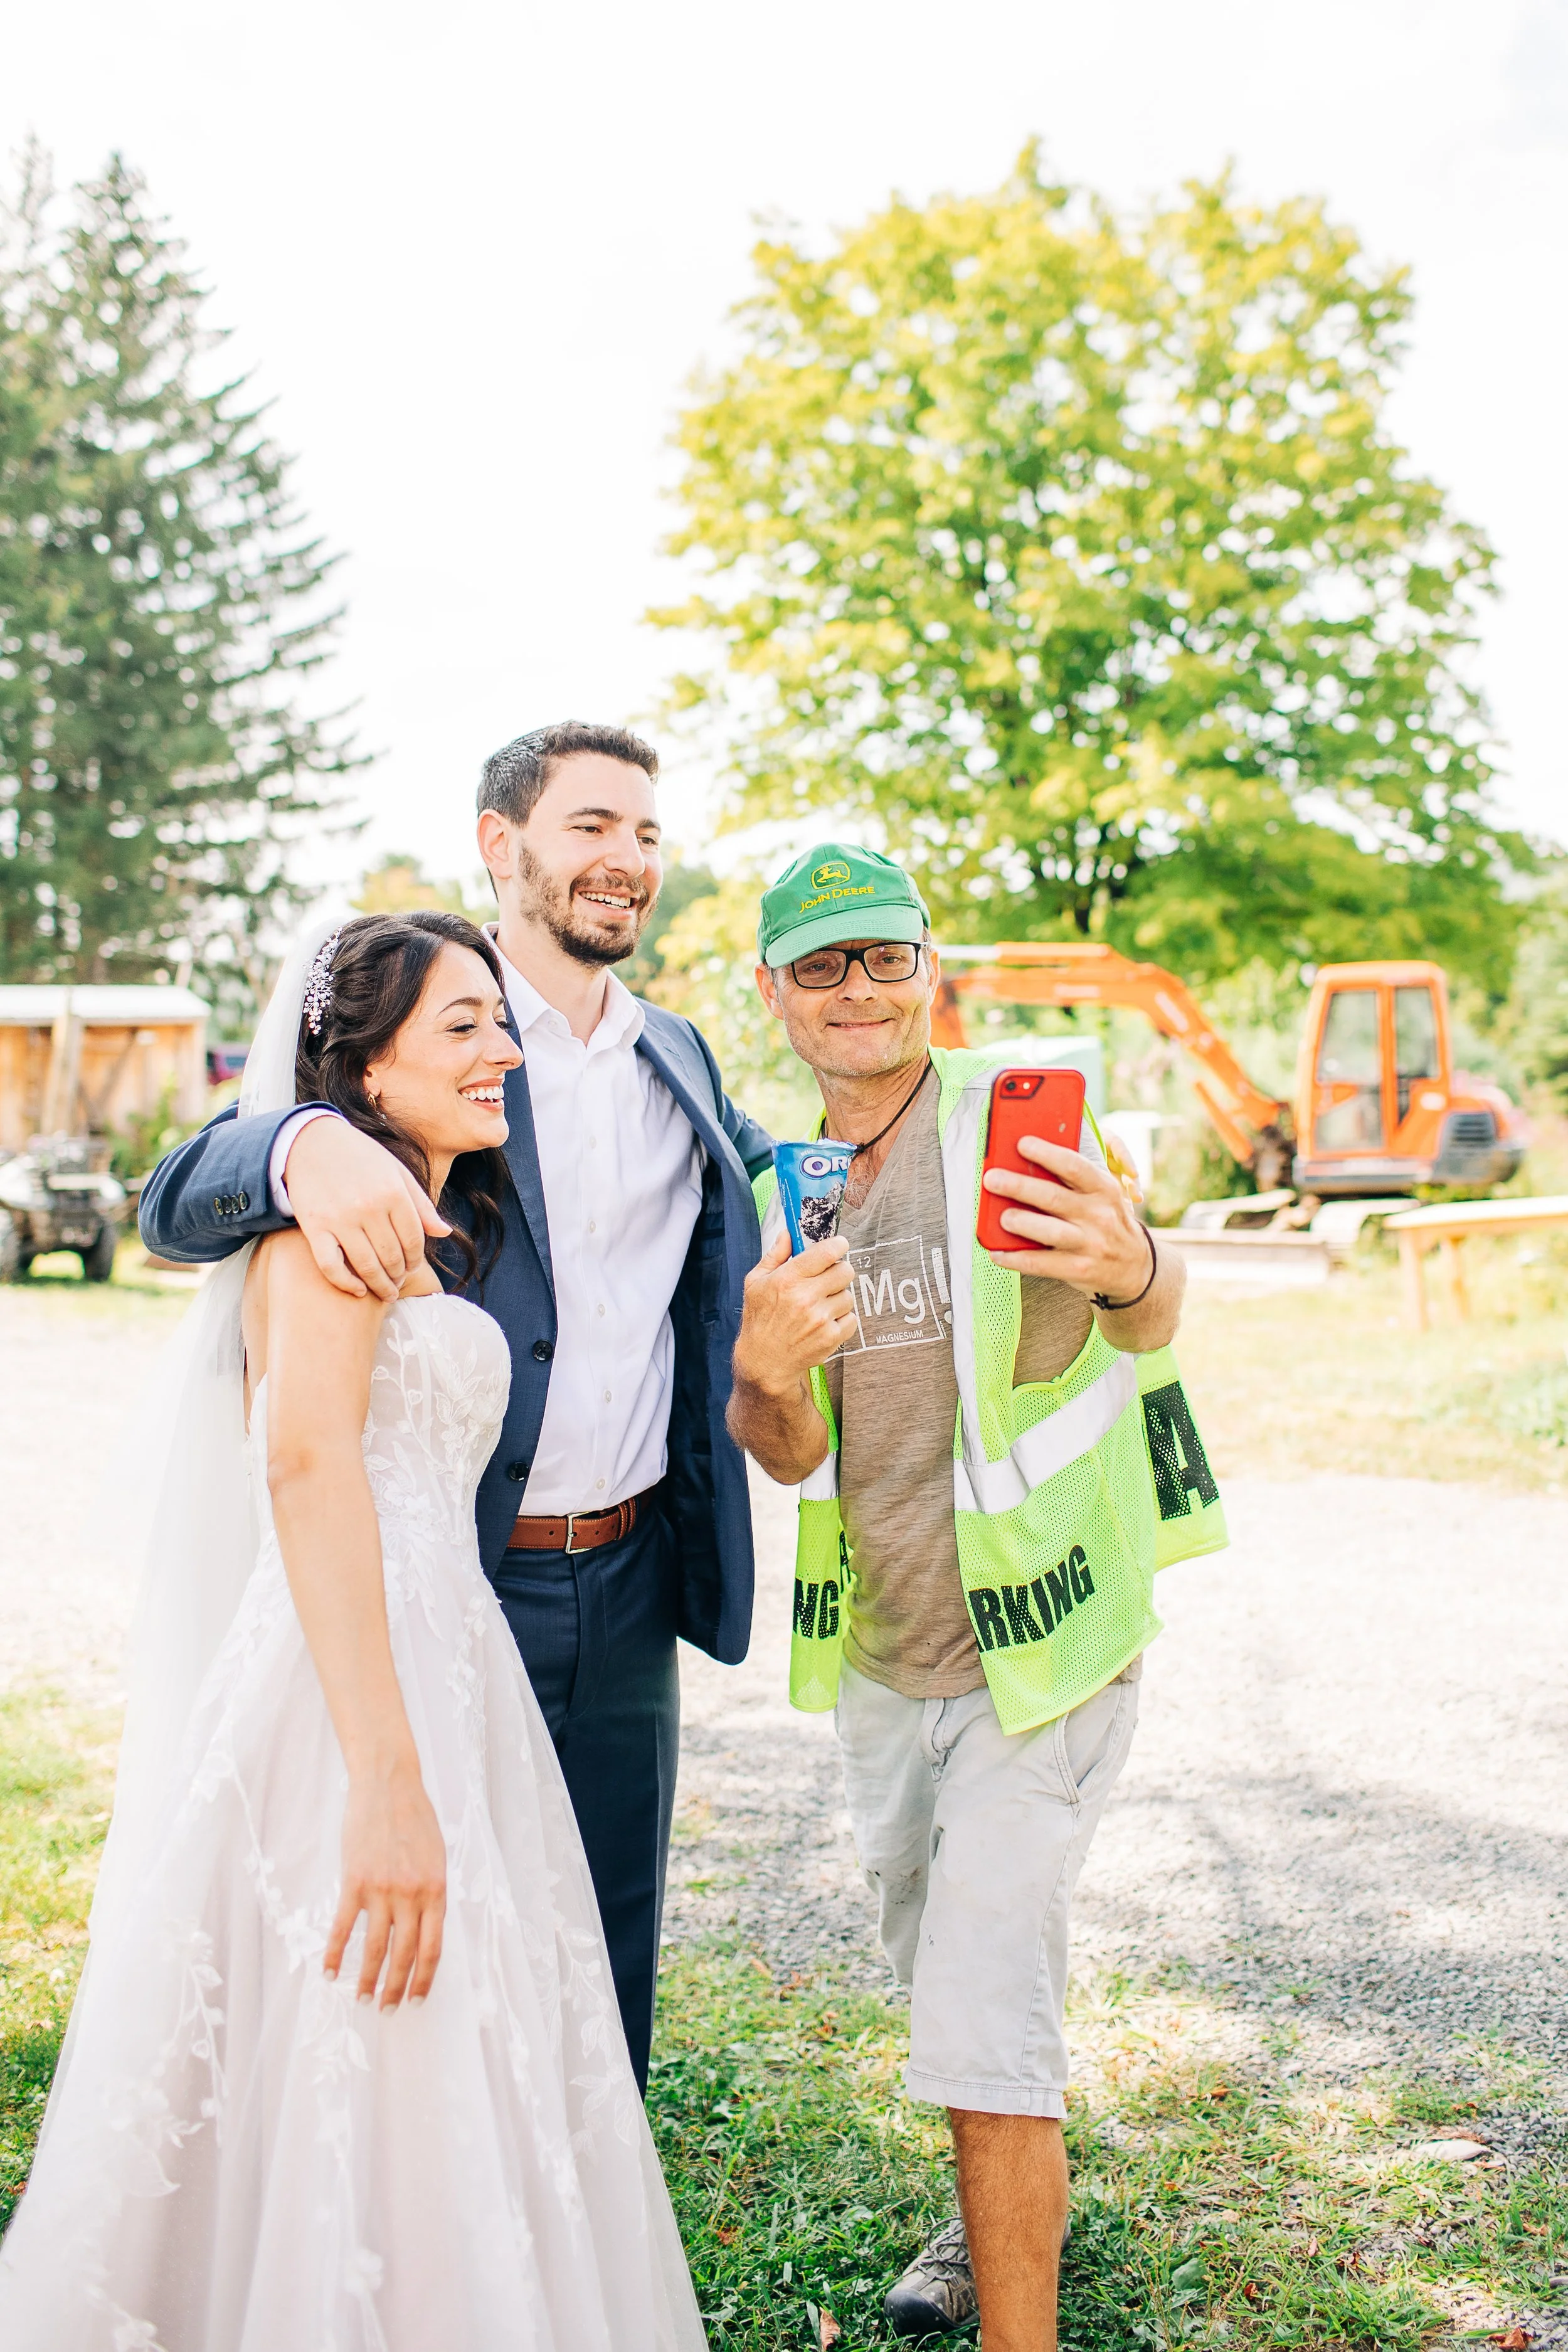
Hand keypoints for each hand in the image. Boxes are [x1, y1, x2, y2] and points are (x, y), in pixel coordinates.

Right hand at [286, 1118, 448, 1300]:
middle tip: (399, 1283)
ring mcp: (340, 1218)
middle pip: (392, 1257)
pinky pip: (331, 1266)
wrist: (310, 1142)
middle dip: (399, 1276)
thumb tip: (446, 1233)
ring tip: (386, 1292)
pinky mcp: (314, 1227)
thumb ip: (421, 1205)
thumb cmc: (360, 1157)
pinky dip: (346, 1284)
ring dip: (380, 1286)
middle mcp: (369, 1207)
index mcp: (393, 1192)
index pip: (413, 1240)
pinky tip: (358, 1291)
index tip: (413, 1268)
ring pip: (367, 1266)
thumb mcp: (396, 1172)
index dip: (416, 1260)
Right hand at [326, 1757, 446, 2008]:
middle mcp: (412, 1894)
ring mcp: (382, 1889)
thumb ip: (431, 1892)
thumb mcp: (436, 1856)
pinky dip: (335, 1953)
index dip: (424, 1978)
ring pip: (375, 1948)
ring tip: (363, 1999)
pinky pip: (343, 1927)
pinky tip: (329, 1972)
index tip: (416, 1999)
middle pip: (404, 1954)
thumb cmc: (415, 1818)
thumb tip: (425, 1927)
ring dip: (369, 1979)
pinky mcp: (355, 1881)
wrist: (388, 1785)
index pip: (432, 1947)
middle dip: (397, 1988)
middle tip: (388, 2010)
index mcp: (436, 1890)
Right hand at [734, 1228, 858, 1393]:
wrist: (764, 1361)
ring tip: (821, 1305)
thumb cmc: (759, 1319)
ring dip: (838, 1298)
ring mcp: (821, 1319)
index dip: (838, 1245)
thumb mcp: (756, 1282)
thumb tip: (788, 1232)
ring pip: (849, 1296)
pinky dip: (842, 1319)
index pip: (827, 1252)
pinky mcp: (831, 1337)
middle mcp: (806, 1297)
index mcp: (788, 1279)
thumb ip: (775, 1255)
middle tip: (828, 1279)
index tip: (839, 1246)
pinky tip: (825, 1322)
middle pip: (845, 1271)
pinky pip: (852, 1318)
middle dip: (839, 1272)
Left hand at [982, 1138, 1151, 1299]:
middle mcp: (1099, 1215)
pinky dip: (1016, 1258)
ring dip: (1022, 1223)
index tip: (1022, 1144)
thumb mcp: (1103, 1196)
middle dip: (1020, 1186)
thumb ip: (1074, 1181)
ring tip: (1001, 1217)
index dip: (1047, 1154)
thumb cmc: (1107, 1222)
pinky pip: (1042, 1264)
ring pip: (1050, 1232)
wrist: (1134, 1267)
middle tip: (992, 1179)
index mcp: (1104, 1189)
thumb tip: (1025, 1165)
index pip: (1074, 1166)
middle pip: (1054, 1197)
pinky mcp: (1079, 1269)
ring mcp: (1090, 1244)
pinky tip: (997, 1253)